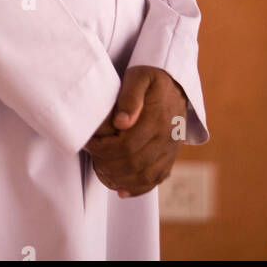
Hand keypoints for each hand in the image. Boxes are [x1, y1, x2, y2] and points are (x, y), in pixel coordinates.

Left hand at [84, 65, 186, 198]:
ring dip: (119, 179)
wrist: (177, 87)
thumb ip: (131, 95)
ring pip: (144, 176)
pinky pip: (155, 180)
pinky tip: (120, 190)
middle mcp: (165, 139)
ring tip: (100, 171)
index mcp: (157, 119)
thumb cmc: (152, 80)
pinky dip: (137, 189)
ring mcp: (169, 151)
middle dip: (107, 164)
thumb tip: (121, 122)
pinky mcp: (170, 159)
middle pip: (133, 163)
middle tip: (91, 157)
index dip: (104, 149)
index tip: (88, 143)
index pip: (127, 145)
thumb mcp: (140, 77)